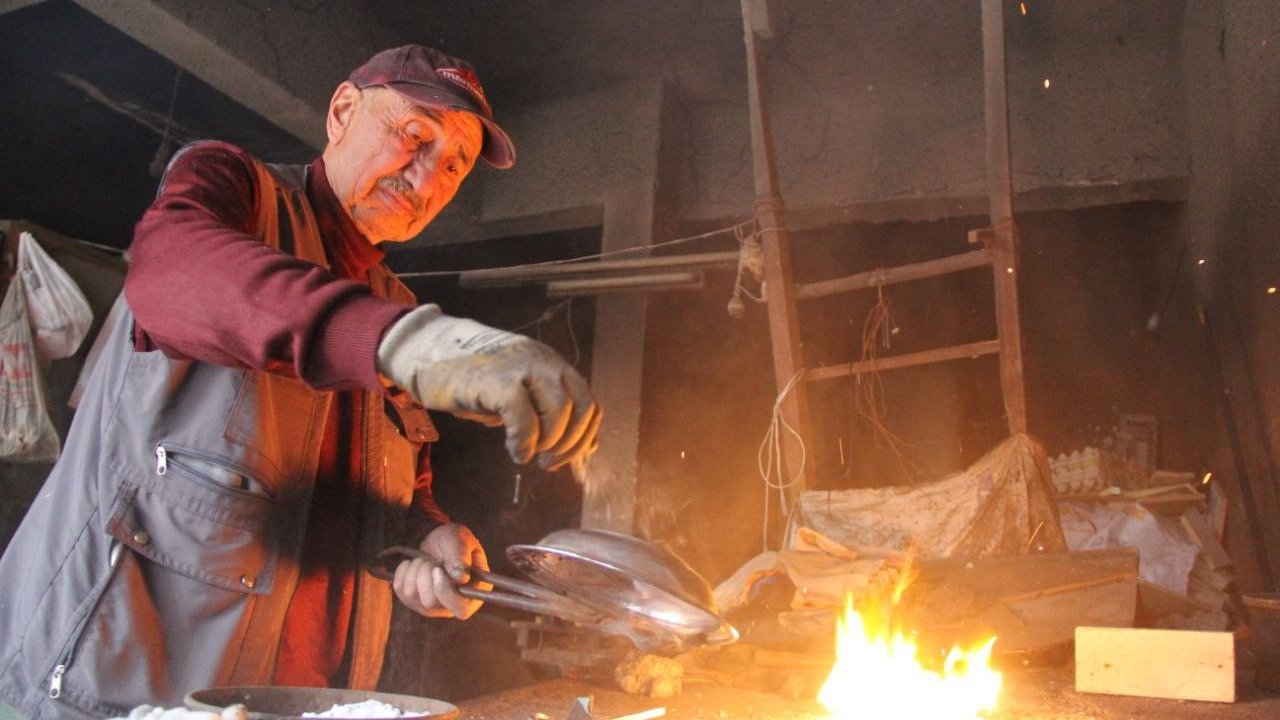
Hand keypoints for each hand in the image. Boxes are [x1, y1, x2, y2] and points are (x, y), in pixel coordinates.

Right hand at [377, 305, 601, 469]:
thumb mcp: (516, 390)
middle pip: (580, 407)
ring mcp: (521, 368)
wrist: (427, 349)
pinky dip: (524, 442)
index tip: (563, 458)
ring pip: (559, 411)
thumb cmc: (472, 376)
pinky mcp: (496, 381)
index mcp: (552, 364)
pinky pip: (524, 417)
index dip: (583, 438)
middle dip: (570, 445)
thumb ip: (545, 410)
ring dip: (549, 442)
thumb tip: (580, 447)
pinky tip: (515, 451)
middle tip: (548, 462)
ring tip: (529, 454)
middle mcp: (543, 362)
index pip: (589, 403)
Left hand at [391, 523, 490, 618]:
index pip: (461, 609)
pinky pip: (400, 590)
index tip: (437, 570)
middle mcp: (452, 605)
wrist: (438, 541)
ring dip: (415, 570)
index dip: (446, 592)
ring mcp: (431, 606)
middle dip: (426, 574)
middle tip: (433, 560)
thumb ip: (461, 556)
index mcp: (473, 593)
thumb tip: (461, 577)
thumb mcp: (462, 540)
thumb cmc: (456, 541)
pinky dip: (403, 571)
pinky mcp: (413, 601)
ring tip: (426, 560)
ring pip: (412, 596)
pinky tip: (414, 564)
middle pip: (430, 602)